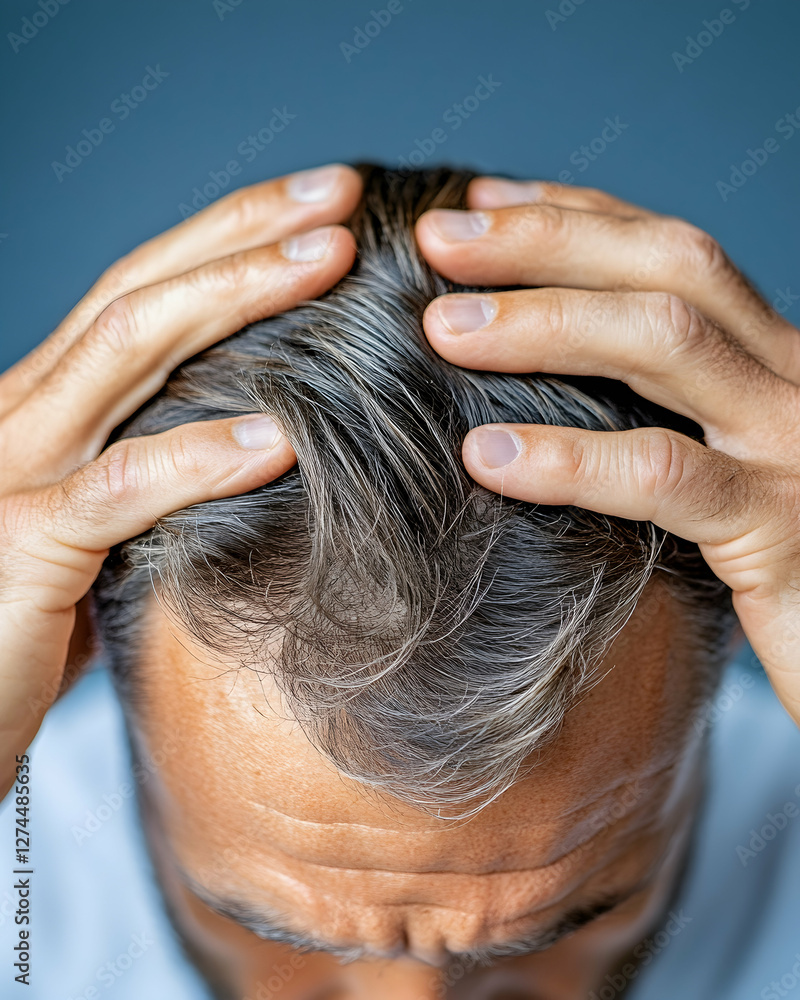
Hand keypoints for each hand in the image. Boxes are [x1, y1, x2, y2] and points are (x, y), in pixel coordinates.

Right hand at [0, 164, 360, 797]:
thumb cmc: (36, 619)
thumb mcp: (105, 519)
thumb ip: (156, 464)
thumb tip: (262, 433)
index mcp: (51, 400)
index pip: (142, 288)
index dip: (229, 236)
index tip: (321, 206)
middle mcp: (26, 410)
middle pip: (142, 291)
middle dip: (245, 233)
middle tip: (342, 196)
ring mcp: (16, 469)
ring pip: (128, 352)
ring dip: (237, 298)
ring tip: (331, 262)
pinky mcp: (24, 544)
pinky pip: (122, 486)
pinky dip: (203, 454)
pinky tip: (281, 434)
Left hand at [416, 178, 799, 727]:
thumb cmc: (770, 564)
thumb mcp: (714, 467)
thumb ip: (654, 414)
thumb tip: (527, 383)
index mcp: (764, 361)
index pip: (668, 252)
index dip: (573, 214)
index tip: (477, 205)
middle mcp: (788, 381)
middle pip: (669, 267)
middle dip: (546, 242)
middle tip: (435, 239)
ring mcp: (791, 447)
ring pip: (669, 342)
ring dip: (544, 322)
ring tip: (442, 330)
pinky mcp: (780, 530)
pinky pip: (666, 476)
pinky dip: (570, 458)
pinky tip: (487, 455)